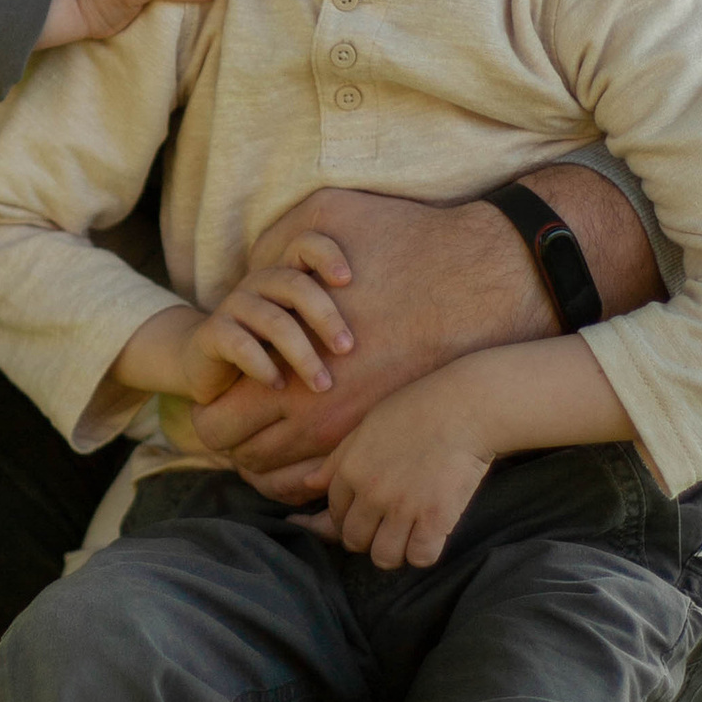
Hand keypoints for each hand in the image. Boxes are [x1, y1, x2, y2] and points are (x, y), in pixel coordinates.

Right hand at [182, 233, 354, 400]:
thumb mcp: (308, 332)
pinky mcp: (211, 335)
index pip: (305, 244)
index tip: (350, 280)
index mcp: (285, 276)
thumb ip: (341, 321)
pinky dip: (262, 365)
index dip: (326, 255)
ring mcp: (234, 307)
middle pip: (294, 284)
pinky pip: (238, 343)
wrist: (209, 366)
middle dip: (326, 317)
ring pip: (272, 319)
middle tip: (349, 349)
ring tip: (323, 385)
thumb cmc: (273, 349)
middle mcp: (259, 284)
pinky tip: (279, 386)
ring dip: (302, 353)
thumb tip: (405, 327)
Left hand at [187, 170, 658, 500]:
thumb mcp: (324, 218)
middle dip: (236, 439)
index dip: (210, 409)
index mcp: (286, 371)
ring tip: (277, 432)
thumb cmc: (409, 244)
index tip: (221, 391)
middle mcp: (316, 417)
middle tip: (244, 413)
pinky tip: (316, 444)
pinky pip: (331, 484)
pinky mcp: (391, 438)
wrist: (491, 281)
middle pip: (243, 459)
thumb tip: (245, 278)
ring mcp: (356, 436)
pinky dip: (313, 474)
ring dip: (273, 461)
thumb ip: (270, 249)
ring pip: (286, 481)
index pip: (214, 425)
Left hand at [290, 365, 496, 568]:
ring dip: (393, 552)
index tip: (365, 515)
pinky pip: (420, 558)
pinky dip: (423, 553)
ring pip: (384, 557)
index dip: (347, 518)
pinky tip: (429, 537)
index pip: (335, 513)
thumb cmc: (417, 409)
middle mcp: (371, 492)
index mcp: (351, 469)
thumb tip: (309, 483)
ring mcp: (403, 507)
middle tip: (385, 528)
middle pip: (354, 540)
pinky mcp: (436, 519)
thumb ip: (337, 459)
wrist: (464, 406)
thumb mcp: (367, 426)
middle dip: (367, 538)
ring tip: (405, 538)